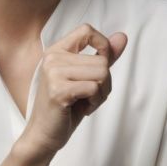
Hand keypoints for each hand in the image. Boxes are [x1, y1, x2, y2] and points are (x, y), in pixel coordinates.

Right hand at [22, 24, 127, 157]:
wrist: (44, 135)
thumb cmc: (65, 107)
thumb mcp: (86, 78)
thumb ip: (103, 56)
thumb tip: (122, 37)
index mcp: (56, 51)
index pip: (86, 30)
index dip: (102, 45)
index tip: (100, 65)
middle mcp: (52, 58)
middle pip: (102, 60)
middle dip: (105, 82)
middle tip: (89, 96)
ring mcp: (54, 73)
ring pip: (102, 73)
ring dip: (101, 93)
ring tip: (86, 102)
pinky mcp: (59, 90)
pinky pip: (94, 88)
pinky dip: (95, 102)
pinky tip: (82, 109)